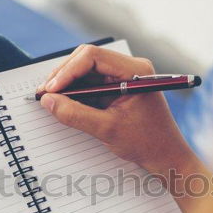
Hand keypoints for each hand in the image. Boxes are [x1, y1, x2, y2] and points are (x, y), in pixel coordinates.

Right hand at [38, 44, 199, 176]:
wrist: (166, 156)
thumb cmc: (147, 143)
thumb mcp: (107, 130)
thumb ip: (75, 114)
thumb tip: (48, 101)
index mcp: (135, 70)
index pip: (92, 56)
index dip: (67, 71)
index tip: (51, 90)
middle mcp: (130, 67)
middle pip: (87, 59)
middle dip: (64, 75)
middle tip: (45, 94)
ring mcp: (124, 76)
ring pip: (86, 70)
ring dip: (67, 83)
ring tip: (50, 98)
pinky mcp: (118, 87)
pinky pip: (91, 82)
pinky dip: (75, 91)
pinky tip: (63, 102)